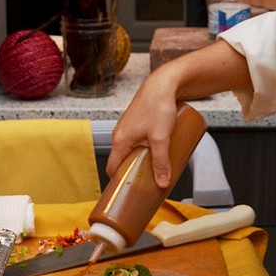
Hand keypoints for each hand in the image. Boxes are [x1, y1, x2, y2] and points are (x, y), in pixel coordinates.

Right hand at [106, 65, 183, 185]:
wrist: (163, 84)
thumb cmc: (158, 107)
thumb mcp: (161, 138)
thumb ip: (161, 161)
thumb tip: (162, 183)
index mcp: (120, 140)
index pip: (112, 168)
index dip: (119, 182)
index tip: (129, 192)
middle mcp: (120, 134)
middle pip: (122, 160)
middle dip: (133, 172)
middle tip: (147, 183)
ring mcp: (127, 128)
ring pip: (130, 150)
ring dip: (140, 160)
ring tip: (155, 169)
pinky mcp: (136, 123)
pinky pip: (136, 142)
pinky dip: (143, 149)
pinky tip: (157, 151)